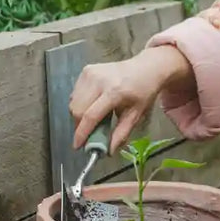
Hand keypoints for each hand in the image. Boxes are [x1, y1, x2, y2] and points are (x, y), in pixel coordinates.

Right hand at [69, 47, 190, 153]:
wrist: (146, 68)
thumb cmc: (143, 92)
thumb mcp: (136, 115)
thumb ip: (121, 134)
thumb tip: (109, 151)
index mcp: (115, 92)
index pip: (91, 115)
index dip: (82, 133)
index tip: (78, 146)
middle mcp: (100, 80)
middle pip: (77, 109)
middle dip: (79, 126)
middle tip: (87, 135)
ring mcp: (91, 73)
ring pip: (73, 101)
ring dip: (78, 116)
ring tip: (92, 120)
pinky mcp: (87, 70)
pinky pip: (75, 93)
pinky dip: (79, 104)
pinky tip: (92, 105)